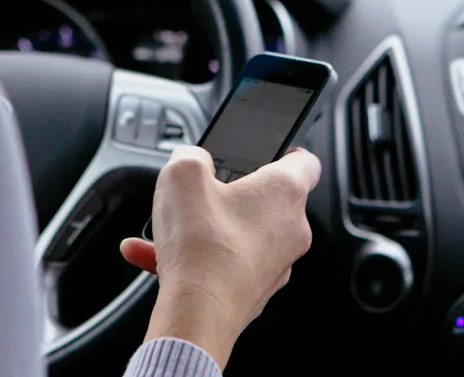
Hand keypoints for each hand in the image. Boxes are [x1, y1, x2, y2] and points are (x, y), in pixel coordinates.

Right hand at [119, 146, 320, 368]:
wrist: (198, 313)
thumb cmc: (201, 246)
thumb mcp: (182, 174)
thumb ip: (190, 155)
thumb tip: (191, 159)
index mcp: (285, 191)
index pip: (305, 161)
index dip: (283, 151)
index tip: (265, 153)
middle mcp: (291, 228)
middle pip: (264, 200)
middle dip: (229, 195)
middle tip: (200, 193)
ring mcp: (276, 263)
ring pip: (239, 234)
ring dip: (204, 228)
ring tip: (167, 229)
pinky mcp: (256, 290)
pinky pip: (226, 264)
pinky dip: (197, 258)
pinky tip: (157, 257)